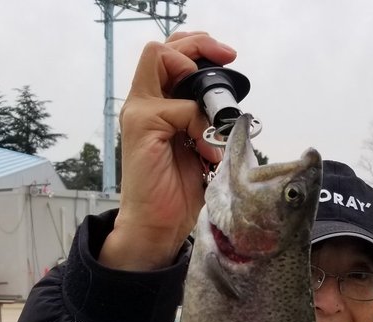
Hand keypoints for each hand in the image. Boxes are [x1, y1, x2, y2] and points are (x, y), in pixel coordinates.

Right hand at [99, 32, 235, 270]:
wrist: (156, 225)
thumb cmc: (177, 191)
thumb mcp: (199, 148)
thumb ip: (206, 122)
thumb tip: (233, 112)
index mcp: (156, 104)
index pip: (171, 55)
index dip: (199, 47)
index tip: (228, 59)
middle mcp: (143, 102)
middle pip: (165, 46)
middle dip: (200, 45)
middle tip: (227, 59)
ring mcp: (139, 111)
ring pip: (163, 60)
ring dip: (200, 86)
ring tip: (214, 126)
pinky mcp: (142, 125)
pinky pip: (180, 107)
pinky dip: (202, 127)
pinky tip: (206, 155)